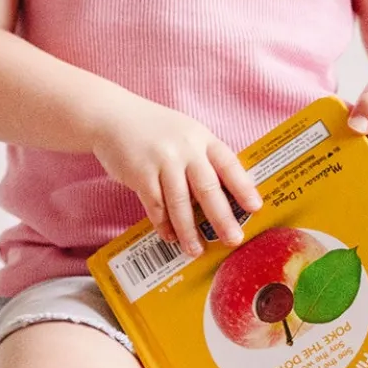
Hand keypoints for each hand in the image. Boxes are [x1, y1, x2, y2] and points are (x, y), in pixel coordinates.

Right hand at [90, 93, 261, 258]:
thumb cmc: (153, 130)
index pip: (229, 165)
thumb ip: (202, 159)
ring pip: (180, 202)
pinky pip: (155, 205)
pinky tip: (169, 236)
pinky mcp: (139, 173)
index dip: (243, 187)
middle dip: (222, 217)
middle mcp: (185, 149)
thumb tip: (223, 197)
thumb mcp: (185, 135)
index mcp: (203, 138)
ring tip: (196, 251)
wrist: (111, 117)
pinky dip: (162, 223)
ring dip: (188, 230)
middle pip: (207, 188)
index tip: (256, 208)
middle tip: (233, 239)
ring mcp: (161, 161)